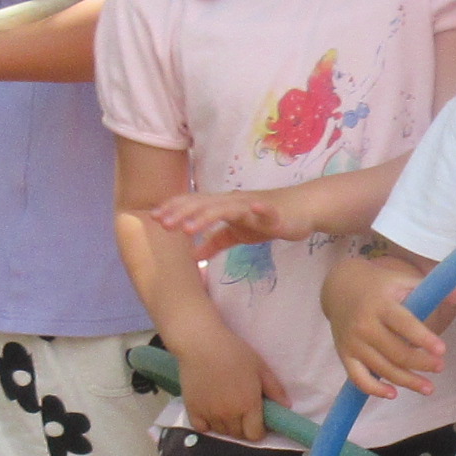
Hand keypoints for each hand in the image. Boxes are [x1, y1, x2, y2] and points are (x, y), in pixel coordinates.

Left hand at [152, 188, 304, 256]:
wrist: (301, 210)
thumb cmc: (266, 219)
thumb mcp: (237, 234)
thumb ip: (215, 242)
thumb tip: (193, 254)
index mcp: (223, 206)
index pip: (194, 204)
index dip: (175, 209)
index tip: (154, 219)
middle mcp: (233, 201)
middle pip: (204, 204)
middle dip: (182, 213)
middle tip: (162, 224)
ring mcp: (252, 205)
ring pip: (226, 208)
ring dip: (206, 216)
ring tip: (189, 228)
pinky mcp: (272, 212)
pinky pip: (263, 210)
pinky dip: (257, 210)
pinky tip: (251, 211)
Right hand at [170, 324, 278, 442]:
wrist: (201, 343)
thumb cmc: (234, 352)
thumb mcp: (260, 368)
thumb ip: (275, 389)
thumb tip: (286, 406)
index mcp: (248, 405)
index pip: (255, 435)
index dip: (259, 431)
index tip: (258, 421)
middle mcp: (229, 414)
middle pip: (238, 435)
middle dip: (244, 428)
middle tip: (243, 413)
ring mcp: (209, 414)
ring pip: (221, 432)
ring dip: (227, 426)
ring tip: (228, 410)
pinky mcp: (192, 409)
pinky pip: (202, 428)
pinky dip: (207, 425)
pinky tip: (211, 413)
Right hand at [327, 260, 455, 399]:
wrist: (340, 287)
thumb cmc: (380, 285)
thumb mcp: (403, 280)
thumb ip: (431, 289)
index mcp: (381, 304)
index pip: (404, 324)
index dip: (423, 338)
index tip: (442, 350)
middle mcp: (364, 325)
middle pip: (396, 351)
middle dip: (421, 363)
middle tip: (440, 367)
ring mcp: (353, 342)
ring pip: (382, 368)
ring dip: (407, 381)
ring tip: (429, 388)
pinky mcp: (345, 355)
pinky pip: (358, 378)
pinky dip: (374, 390)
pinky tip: (393, 394)